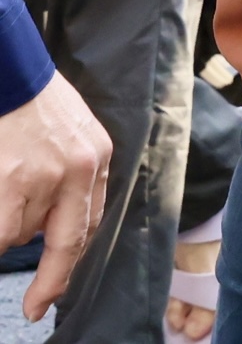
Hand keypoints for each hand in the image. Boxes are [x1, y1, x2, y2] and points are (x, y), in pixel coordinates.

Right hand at [0, 73, 108, 317]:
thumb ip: (70, 175)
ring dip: (8, 228)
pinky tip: (1, 203)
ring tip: (6, 185)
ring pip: (22, 233)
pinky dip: (1, 230)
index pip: (91, 221)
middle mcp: (81, 168)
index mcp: (98, 156)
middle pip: (69, 241)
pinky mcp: (13, 180)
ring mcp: (46, 175)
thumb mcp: (72, 133)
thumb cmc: (33, 101)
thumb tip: (47, 224)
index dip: (73, 260)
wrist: (12, 70)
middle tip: (34, 305)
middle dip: (52, 280)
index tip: (55, 290)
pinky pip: (5, 231)